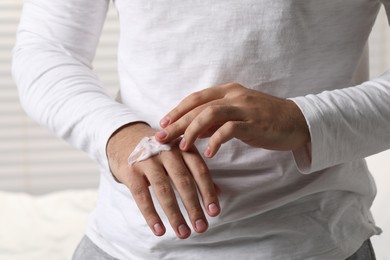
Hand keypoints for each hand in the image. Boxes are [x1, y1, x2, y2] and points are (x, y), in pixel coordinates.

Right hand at [106, 123, 220, 238]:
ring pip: (164, 190)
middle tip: (201, 227)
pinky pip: (142, 196)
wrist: (124, 136)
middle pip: (183, 181)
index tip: (214, 212)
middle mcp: (167, 151)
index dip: (208, 192)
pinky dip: (151, 215)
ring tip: (183, 233)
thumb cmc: (158, 151)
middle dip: (193, 207)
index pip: (199, 171)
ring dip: (175, 215)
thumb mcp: (179, 155)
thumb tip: (218, 193)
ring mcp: (148, 160)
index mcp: (182, 147)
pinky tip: (159, 230)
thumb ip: (197, 172)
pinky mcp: (131, 171)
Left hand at [155, 83, 309, 156]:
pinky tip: (209, 152)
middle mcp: (234, 95)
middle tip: (161, 137)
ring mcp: (244, 107)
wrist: (296, 121)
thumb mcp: (237, 114)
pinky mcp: (254, 122)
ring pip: (210, 113)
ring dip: (193, 130)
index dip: (177, 109)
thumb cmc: (264, 119)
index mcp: (228, 91)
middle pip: (198, 106)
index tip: (163, 122)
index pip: (196, 97)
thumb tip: (192, 129)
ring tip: (182, 146)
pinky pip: (229, 129)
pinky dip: (216, 140)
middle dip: (177, 122)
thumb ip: (216, 119)